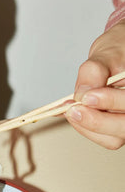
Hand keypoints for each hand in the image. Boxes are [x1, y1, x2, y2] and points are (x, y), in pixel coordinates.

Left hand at [65, 19, 124, 148]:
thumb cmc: (119, 52)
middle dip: (97, 121)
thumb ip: (94, 71)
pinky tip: (72, 114)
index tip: (88, 97)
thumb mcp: (108, 53)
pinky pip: (102, 137)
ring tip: (70, 110)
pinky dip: (84, 128)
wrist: (118, 56)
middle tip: (74, 109)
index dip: (110, 102)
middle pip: (123, 128)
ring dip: (88, 127)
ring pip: (112, 139)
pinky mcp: (115, 127)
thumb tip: (82, 93)